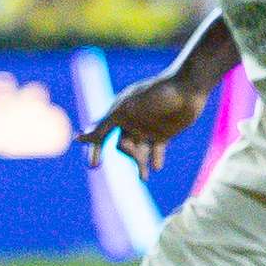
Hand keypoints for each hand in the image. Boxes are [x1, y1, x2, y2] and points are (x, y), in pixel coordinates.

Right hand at [77, 72, 205, 176]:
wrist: (187, 88)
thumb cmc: (155, 94)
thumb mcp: (125, 110)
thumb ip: (103, 125)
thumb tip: (78, 139)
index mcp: (118, 114)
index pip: (101, 135)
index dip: (95, 150)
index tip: (94, 166)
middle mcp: (131, 123)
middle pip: (122, 147)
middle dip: (128, 154)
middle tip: (137, 157)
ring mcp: (147, 129)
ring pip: (139, 152)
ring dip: (140, 165)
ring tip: (144, 177)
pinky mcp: (164, 134)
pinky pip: (156, 151)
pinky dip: (156, 160)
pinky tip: (157, 167)